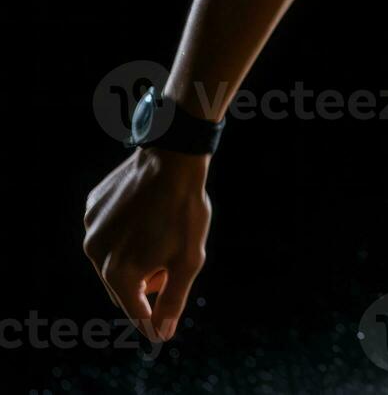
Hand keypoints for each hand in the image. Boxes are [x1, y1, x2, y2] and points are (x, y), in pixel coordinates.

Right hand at [83, 147, 212, 343]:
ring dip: (133, 260)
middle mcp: (95, 254)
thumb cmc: (185, 212)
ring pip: (110, 260)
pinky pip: (106, 233)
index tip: (161, 330)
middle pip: (121, 288)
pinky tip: (144, 216)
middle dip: (145, 285)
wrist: (172, 160)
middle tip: (169, 266)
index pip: (135, 312)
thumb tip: (160, 335)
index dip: (152, 322)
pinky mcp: (91, 209)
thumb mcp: (188, 261)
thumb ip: (172, 301)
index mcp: (117, 272)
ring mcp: (90, 230)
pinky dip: (124, 234)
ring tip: (159, 237)